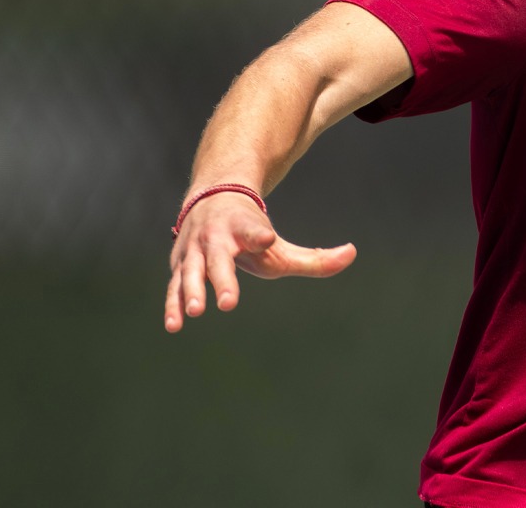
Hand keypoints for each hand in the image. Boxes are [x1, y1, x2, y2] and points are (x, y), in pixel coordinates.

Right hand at [163, 191, 355, 331]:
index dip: (259, 233)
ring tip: (196, 313)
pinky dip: (172, 305)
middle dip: (222, 279)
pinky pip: (174, 287)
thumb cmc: (252, 233)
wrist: (213, 199)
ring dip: (192, 292)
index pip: (253, 230)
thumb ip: (315, 257)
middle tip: (227, 303)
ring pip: (191, 272)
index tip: (267, 237)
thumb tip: (352, 253)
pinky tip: (174, 326)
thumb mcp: (281, 245)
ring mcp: (194, 251)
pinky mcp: (179, 264)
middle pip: (219, 258)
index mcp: (244, 228)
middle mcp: (217, 237)